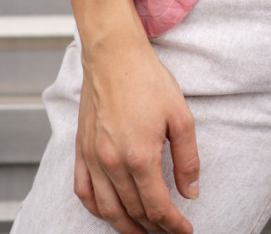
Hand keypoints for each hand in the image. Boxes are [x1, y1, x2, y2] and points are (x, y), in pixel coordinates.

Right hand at [74, 36, 199, 233]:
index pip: (158, 206)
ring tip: (142, 232)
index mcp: (140, 156)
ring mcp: (93, 158)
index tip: (185, 231)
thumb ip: (187, 158)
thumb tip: (190, 192)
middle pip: (134, 211)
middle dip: (154, 227)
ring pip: (108, 210)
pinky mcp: (80, 149)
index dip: (173, 225)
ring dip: (126, 227)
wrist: (114, 54)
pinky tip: (109, 212)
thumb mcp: (181, 116)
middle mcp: (113, 163)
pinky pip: (84, 191)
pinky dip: (97, 209)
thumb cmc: (147, 79)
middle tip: (168, 231)